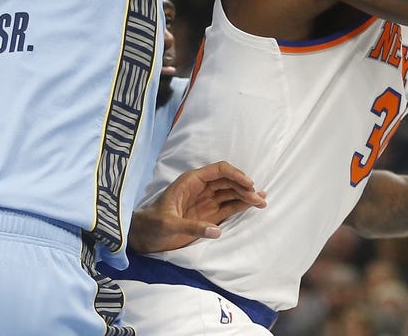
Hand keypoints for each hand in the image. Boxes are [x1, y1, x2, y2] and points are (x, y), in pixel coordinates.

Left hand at [128, 161, 266, 253]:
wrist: (145, 236)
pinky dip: (241, 206)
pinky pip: (228, 207)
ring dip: (246, 196)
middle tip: (259, 199)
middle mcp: (202, 188)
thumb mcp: (169, 224)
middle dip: (245, 187)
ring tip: (262, 202)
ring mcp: (206, 201)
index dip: (235, 175)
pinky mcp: (209, 215)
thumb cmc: (153, 225)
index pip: (218, 171)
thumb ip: (192, 226)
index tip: (249, 184)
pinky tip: (253, 206)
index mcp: (191, 181)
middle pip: (228, 181)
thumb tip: (217, 230)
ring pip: (231, 194)